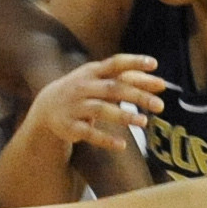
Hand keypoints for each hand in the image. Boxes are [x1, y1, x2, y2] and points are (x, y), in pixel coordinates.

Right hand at [26, 55, 164, 152]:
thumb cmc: (82, 90)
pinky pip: (89, 133)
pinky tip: (121, 145)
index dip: (134, 62)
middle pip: (114, 88)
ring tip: (144, 122)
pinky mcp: (71, 126)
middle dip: (138, 96)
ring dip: (123, 116)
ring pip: (101, 110)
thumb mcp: (97, 79)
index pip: (115, 63)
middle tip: (160, 105)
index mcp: (93, 72)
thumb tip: (158, 83)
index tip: (154, 64)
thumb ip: (124, 79)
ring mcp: (76, 106)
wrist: (46, 107)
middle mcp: (84, 87)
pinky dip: (105, 139)